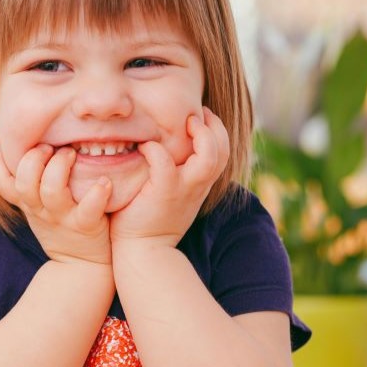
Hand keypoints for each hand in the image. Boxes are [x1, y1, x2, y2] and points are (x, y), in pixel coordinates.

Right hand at [0, 141, 112, 265]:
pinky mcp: (85, 226)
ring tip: (71, 153)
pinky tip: (104, 181)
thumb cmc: (61, 227)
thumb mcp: (37, 209)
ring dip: (60, 167)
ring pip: (52, 191)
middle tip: (48, 147)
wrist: (81, 267)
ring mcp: (62, 218)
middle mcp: (41, 210)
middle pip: (24, 183)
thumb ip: (31, 184)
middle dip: (33, 159)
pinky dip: (97, 193)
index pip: (2, 184)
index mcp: (28, 203)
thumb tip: (24, 147)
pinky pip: (89, 209)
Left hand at [110, 108, 230, 247]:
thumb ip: (175, 174)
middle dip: (214, 126)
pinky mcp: (164, 193)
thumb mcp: (171, 195)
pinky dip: (156, 150)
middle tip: (197, 113)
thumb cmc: (149, 221)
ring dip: (200, 135)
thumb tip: (164, 149)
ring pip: (209, 157)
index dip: (216, 130)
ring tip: (185, 122)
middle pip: (223, 150)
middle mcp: (197, 186)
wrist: (143, 252)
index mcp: (200, 184)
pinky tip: (145, 147)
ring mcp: (183, 189)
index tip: (201, 117)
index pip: (222, 151)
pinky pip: (165, 163)